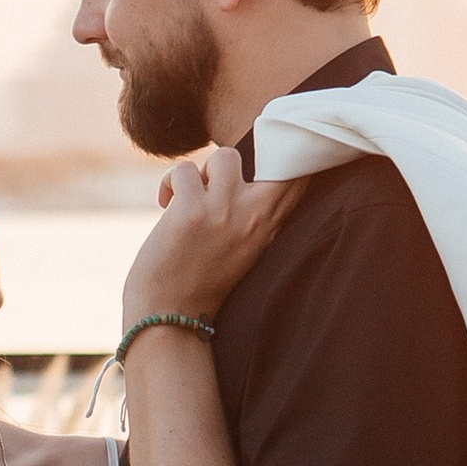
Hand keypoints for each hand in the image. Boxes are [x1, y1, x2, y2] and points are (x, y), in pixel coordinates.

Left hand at [119, 146, 299, 332]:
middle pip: (276, 155)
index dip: (291, 154)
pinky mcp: (191, 210)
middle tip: (226, 173)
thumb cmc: (202, 282)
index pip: (299, 177)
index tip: (277, 149)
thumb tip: (244, 171)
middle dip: (257, 149)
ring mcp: (224, 211)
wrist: (170, 316)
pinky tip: (166, 206)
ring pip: (224, 156)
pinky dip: (171, 184)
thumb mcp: (244, 250)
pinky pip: (184, 169)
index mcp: (270, 227)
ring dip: (203, 172)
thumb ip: (255, 217)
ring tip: (192, 197)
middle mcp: (255, 216)